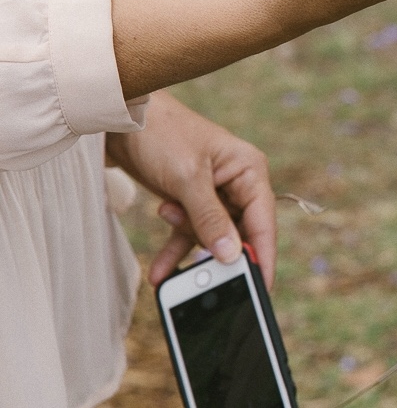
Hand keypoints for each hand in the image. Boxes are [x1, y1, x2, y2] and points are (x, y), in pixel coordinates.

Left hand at [106, 91, 275, 286]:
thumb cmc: (163, 134)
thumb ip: (210, 219)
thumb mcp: (188, 178)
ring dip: (189, 245)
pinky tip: (161, 271)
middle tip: (202, 280)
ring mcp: (215, 193)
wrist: (121, 120)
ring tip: (166, 246)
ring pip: (212, 237)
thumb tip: (232, 256)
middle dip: (217, 253)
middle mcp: (238, 182)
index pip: (263, 221)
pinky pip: (190, 234)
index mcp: (249, 170)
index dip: (263, 256)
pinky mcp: (191, 201)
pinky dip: (176, 250)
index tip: (260, 289)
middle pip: (239, 233)